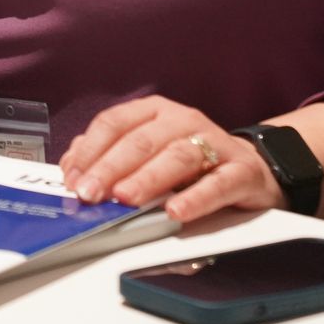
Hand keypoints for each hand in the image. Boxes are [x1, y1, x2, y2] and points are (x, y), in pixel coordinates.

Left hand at [57, 96, 283, 224]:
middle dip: (111, 168)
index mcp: (153, 112)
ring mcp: (214, 142)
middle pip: (141, 141)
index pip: (114, 123)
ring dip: (148, 178)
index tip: (73, 178)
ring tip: (126, 199)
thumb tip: (72, 170)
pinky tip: (176, 212)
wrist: (252, 167)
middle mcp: (182, 120)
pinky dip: (195, 198)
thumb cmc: (189, 161)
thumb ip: (108, 157)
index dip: (91, 150)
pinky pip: (218, 184)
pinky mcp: (241, 171)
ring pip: (177, 156)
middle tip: (91, 193)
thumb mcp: (147, 153)